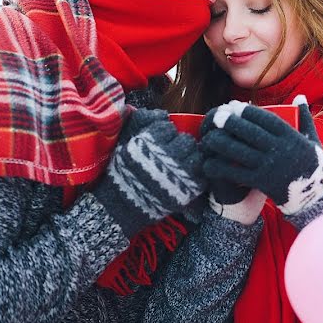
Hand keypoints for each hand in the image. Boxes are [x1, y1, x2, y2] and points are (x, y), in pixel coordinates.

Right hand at [92, 108, 206, 237]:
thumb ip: (144, 124)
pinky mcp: (189, 189)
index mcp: (149, 142)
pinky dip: (196, 175)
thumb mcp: (126, 144)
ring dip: (190, 158)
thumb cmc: (123, 174)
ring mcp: (179, 172)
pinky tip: (187, 177)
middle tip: (173, 154)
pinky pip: (201, 175)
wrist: (122, 206)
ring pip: (196, 155)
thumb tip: (163, 115)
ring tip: (180, 166)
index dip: (165, 134)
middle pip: (186, 140)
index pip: (168, 128)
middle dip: (180, 145)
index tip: (161, 142)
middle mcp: (165, 155)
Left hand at [199, 97, 322, 214]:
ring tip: (209, 136)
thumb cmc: (313, 165)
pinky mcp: (261, 182)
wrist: (315, 196)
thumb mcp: (313, 140)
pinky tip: (209, 163)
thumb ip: (305, 118)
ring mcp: (270, 166)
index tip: (235, 105)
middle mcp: (280, 150)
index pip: (267, 119)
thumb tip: (299, 96)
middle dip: (231, 123)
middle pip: (250, 133)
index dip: (249, 111)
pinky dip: (221, 167)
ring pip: (240, 151)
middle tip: (217, 115)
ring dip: (222, 143)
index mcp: (291, 137)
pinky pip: (236, 173)